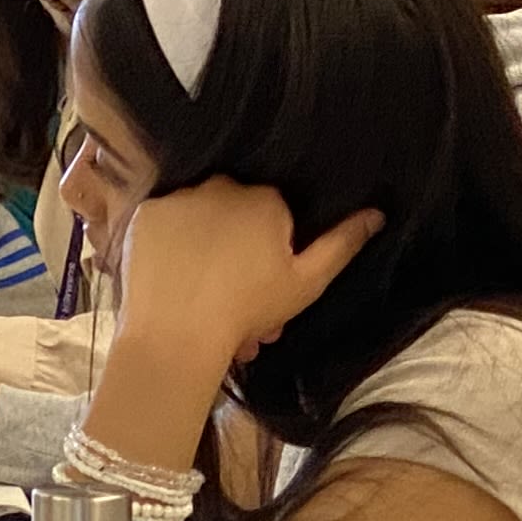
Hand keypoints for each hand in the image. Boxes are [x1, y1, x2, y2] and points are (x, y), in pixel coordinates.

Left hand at [119, 181, 381, 365]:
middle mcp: (221, 187)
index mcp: (265, 200)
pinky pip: (164, 226)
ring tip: (204, 301)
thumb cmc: (248, 309)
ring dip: (205, 253)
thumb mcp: (307, 283)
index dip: (274, 252)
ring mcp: (179, 198)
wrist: (176, 333)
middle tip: (237, 303)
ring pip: (199, 221)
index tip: (269, 286)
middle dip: (240, 255)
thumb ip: (342, 244)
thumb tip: (376, 213)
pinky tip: (173, 281)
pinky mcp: (145, 214)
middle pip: (235, 216)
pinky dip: (170, 249)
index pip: (276, 215)